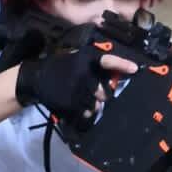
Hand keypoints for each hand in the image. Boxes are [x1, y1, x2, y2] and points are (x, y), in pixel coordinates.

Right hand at [16, 48, 136, 128]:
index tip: (136, 69)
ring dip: (92, 104)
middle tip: (92, 94)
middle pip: (104, 92)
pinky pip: (86, 112)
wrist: (35, 77)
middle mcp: (83, 75)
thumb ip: (92, 65)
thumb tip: (114, 72)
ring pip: (96, 104)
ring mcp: (77, 90)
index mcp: (85, 60)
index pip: (108, 61)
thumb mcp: (74, 58)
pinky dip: (83, 112)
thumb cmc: (57, 66)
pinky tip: (74, 105)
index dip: (122, 64)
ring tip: (80, 100)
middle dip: (101, 94)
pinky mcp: (71, 104)